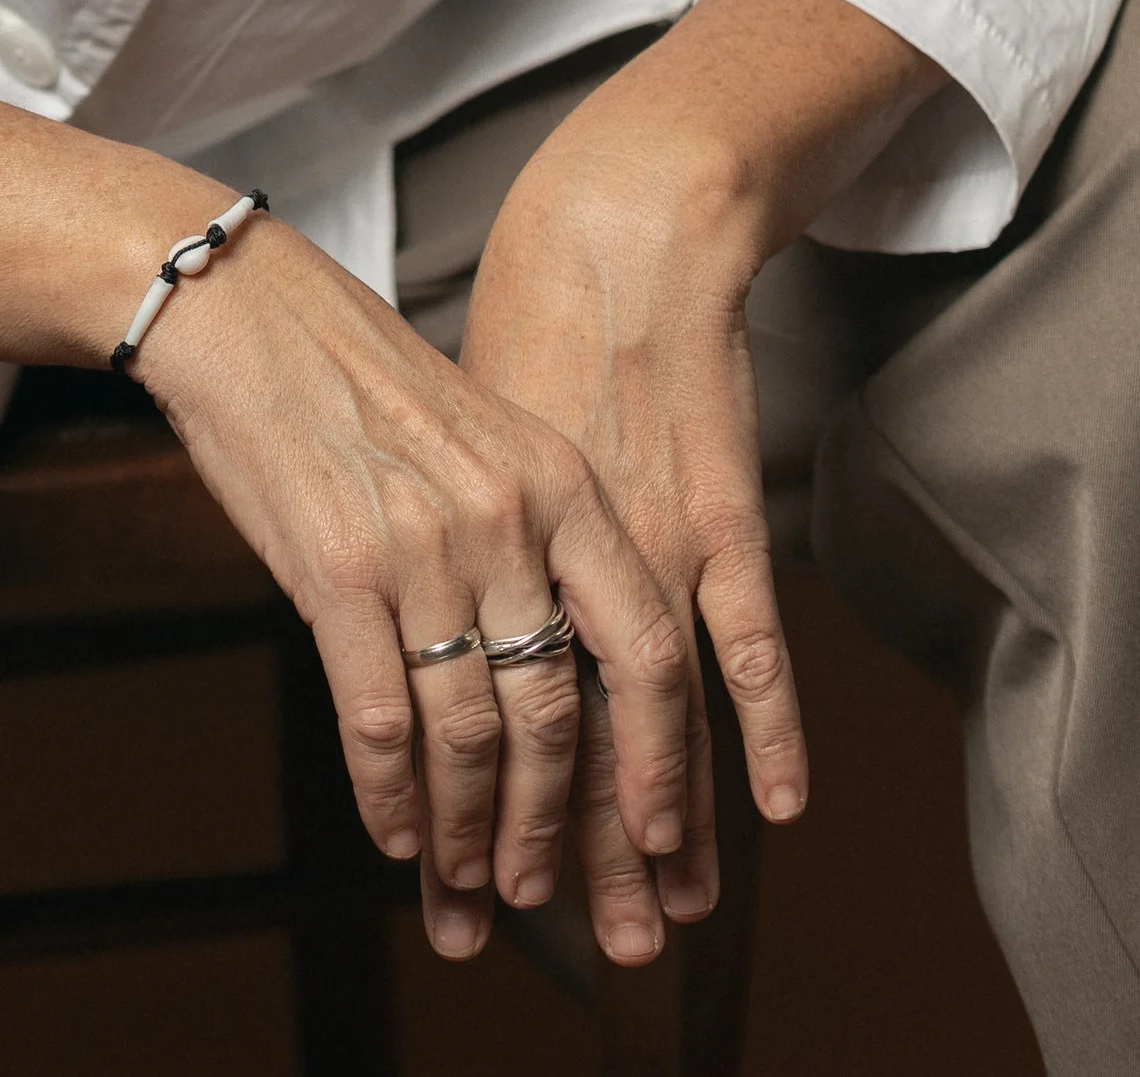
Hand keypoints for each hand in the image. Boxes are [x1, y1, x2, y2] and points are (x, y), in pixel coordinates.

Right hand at [137, 220, 692, 957]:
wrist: (245, 310)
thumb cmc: (358, 373)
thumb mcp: (484, 431)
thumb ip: (533, 534)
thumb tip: (555, 668)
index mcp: (560, 481)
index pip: (646, 649)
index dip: (660, 762)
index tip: (659, 840)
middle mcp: (505, 517)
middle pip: (557, 713)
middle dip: (549, 826)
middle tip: (535, 890)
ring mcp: (421, 546)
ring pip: (468, 731)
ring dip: (467, 826)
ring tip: (461, 879)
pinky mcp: (334, 571)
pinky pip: (378, 716)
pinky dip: (388, 791)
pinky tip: (393, 830)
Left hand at [457, 0, 942, 955]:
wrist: (610, 230)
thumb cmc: (520, 323)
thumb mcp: (427, 433)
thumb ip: (421, 530)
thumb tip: (383, 611)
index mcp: (466, 529)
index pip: (452, 696)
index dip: (449, 791)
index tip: (440, 874)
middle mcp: (545, 544)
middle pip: (540, 723)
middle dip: (537, 835)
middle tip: (532, 924)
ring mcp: (633, 533)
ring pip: (633, 711)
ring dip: (643, 821)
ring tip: (647, 914)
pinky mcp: (710, 508)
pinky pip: (738, 643)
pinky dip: (758, 730)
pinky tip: (772, 806)